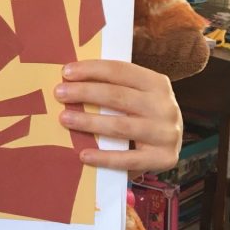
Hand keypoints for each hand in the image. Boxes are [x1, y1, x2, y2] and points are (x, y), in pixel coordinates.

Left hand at [54, 59, 181, 176]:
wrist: (170, 145)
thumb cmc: (143, 114)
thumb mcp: (137, 94)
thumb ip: (113, 86)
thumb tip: (71, 80)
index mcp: (157, 83)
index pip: (120, 71)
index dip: (91, 70)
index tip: (65, 73)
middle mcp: (165, 107)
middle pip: (118, 96)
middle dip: (85, 93)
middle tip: (59, 93)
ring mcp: (166, 134)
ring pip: (121, 126)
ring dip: (89, 122)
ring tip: (64, 119)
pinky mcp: (163, 159)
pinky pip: (128, 159)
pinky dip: (104, 157)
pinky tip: (83, 155)